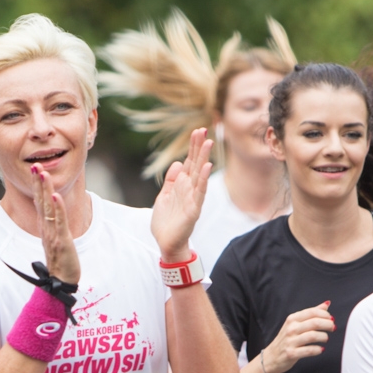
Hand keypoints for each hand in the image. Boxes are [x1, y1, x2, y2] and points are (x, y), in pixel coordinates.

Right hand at [30, 162, 80, 284]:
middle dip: (38, 183)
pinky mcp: (62, 240)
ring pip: (48, 208)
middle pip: (40, 201)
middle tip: (34, 165)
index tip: (35, 169)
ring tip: (43, 174)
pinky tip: (55, 196)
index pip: (39, 201)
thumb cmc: (60, 260)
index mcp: (45, 226)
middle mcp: (46, 227)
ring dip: (45, 190)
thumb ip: (52, 226)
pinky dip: (58, 209)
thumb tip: (51, 214)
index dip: (37, 185)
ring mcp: (53, 233)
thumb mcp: (54, 238)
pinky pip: (59, 222)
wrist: (61, 281)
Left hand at [150, 127, 214, 261]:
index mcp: (182, 185)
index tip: (197, 131)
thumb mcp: (164, 196)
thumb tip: (177, 163)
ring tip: (209, 142)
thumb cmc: (166, 222)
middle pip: (195, 164)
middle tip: (204, 130)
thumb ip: (171, 180)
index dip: (193, 147)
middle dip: (199, 147)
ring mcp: (193, 198)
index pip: (189, 162)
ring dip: (204, 159)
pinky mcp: (193, 209)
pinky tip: (207, 167)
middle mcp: (189, 189)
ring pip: (199, 175)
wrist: (167, 243)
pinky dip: (203, 179)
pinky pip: (199, 192)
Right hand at [258, 302, 334, 372]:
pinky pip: (309, 350)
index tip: (331, 319)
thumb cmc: (287, 339)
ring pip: (313, 336)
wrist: (272, 357)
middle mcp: (291, 328)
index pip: (312, 312)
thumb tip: (326, 304)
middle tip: (332, 328)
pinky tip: (320, 349)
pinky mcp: (291, 353)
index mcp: (292, 319)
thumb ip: (311, 314)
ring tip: (325, 338)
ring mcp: (290, 341)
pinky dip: (318, 350)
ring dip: (324, 337)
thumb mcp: (296, 324)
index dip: (325, 315)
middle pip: (315, 323)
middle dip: (328, 325)